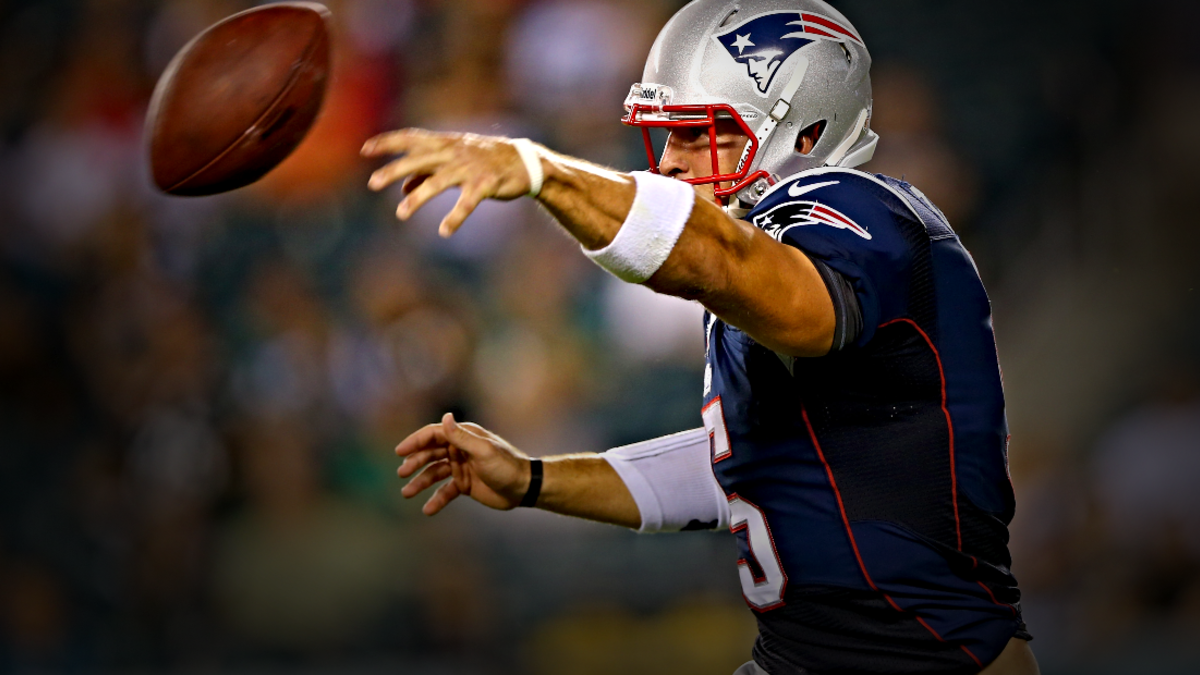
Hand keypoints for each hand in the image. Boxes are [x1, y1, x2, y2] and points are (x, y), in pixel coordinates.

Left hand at [362, 129, 535, 236]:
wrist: (524, 161)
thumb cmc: (484, 160)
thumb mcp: (455, 160)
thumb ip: (427, 171)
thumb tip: (402, 188)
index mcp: (445, 144)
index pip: (411, 138)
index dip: (387, 142)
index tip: (365, 149)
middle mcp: (454, 152)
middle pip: (418, 159)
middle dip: (394, 170)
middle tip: (372, 183)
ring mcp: (469, 168)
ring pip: (438, 182)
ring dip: (417, 198)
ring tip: (401, 214)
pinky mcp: (485, 184)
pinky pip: (466, 203)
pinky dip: (455, 217)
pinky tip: (444, 231)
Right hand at [396, 412, 531, 514]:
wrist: (524, 488)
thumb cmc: (506, 466)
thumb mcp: (482, 451)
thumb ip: (461, 437)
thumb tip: (446, 416)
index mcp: (464, 436)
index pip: (434, 435)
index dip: (415, 442)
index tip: (400, 452)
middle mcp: (460, 450)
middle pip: (431, 454)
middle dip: (415, 463)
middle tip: (401, 474)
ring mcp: (461, 467)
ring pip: (435, 473)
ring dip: (420, 482)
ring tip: (407, 493)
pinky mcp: (465, 485)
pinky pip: (445, 492)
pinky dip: (436, 499)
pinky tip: (427, 509)